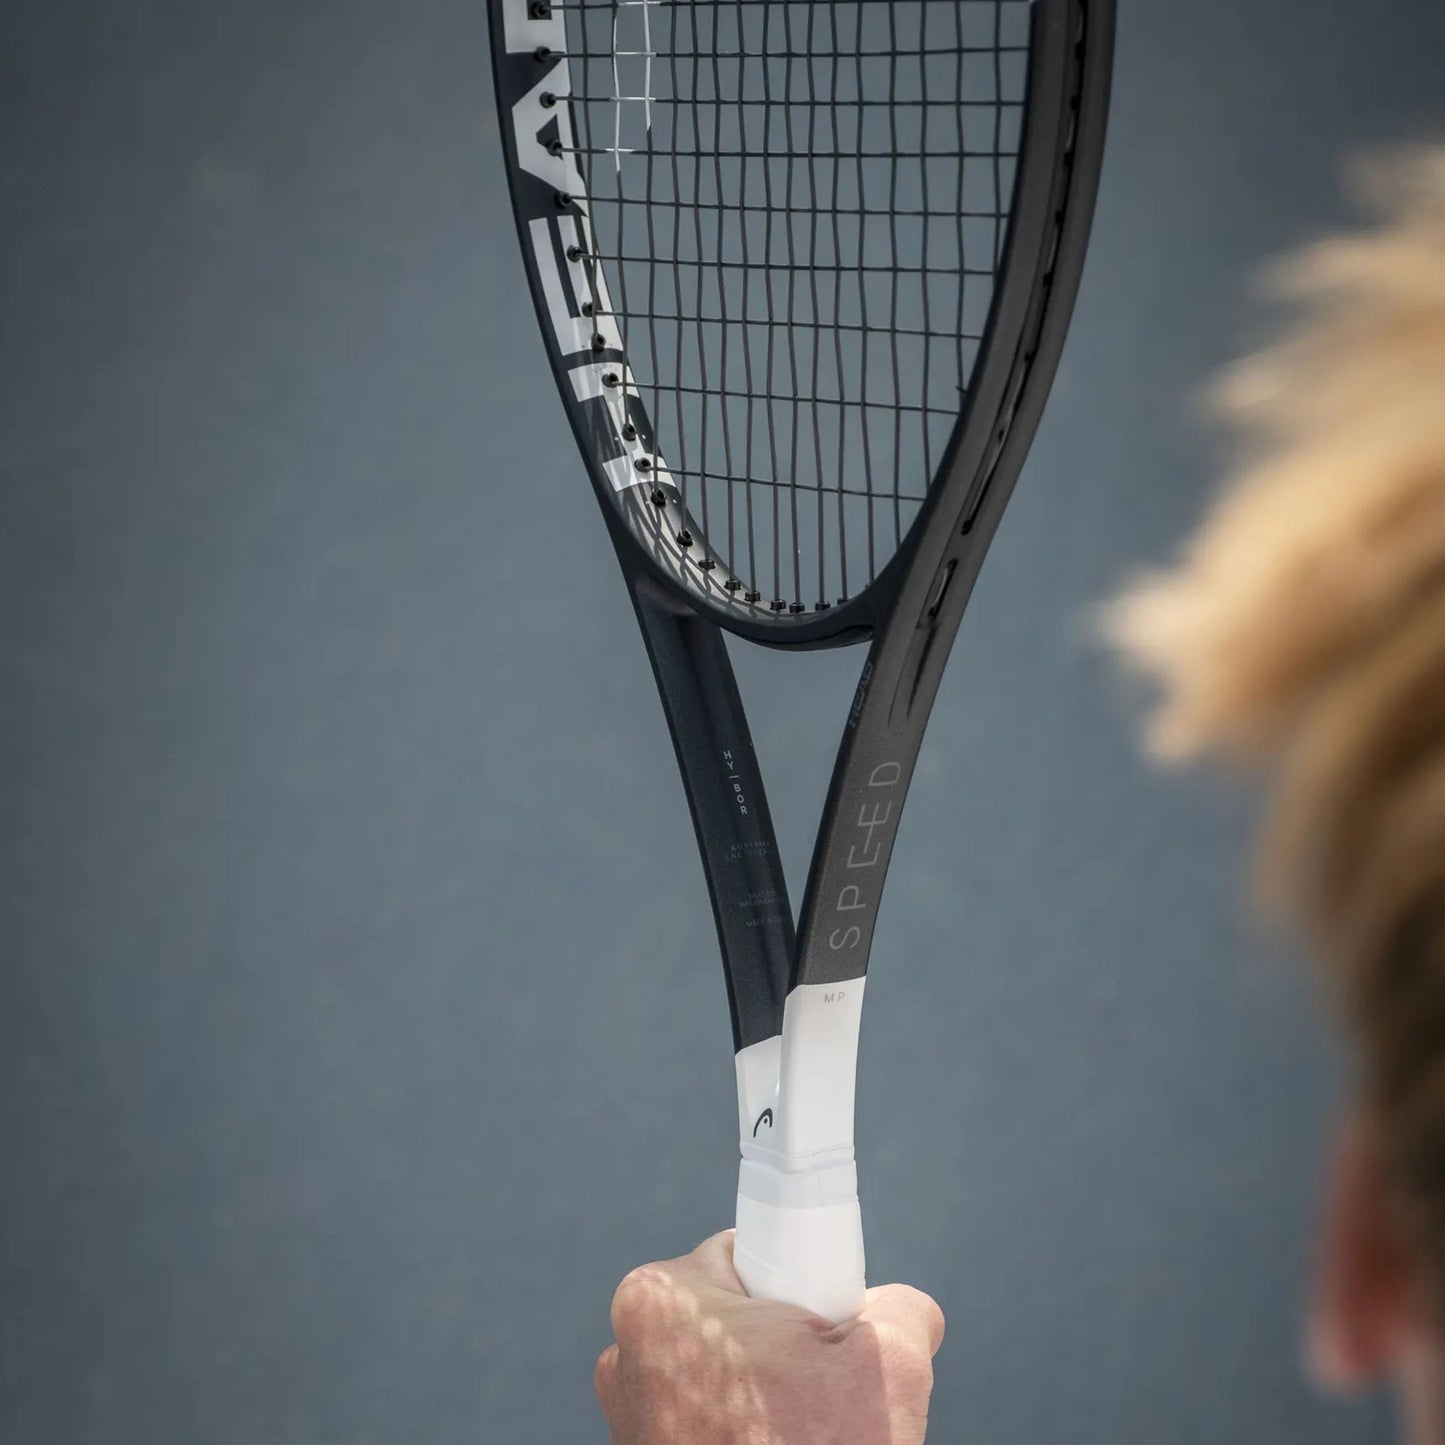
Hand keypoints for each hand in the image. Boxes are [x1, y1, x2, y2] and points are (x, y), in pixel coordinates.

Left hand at [595, 1231, 944, 1443]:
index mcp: (663, 1299)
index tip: (824, 1323)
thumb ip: (902, 1309)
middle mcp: (627, 1353)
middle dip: (779, 1346)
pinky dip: (738, 1435)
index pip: (743, 1254)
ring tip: (802, 1432)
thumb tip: (904, 1309)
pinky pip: (702, 1425)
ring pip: (718, 1377)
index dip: (794, 1284)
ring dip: (760, 1396)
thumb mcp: (887, 1365)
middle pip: (729, 1316)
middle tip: (823, 1387)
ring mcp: (628, 1418)